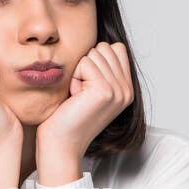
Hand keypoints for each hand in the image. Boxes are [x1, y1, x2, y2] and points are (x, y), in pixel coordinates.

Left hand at [36, 42, 132, 159]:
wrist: (61, 145)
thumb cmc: (67, 118)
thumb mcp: (90, 89)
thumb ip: (102, 68)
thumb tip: (100, 44)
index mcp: (127, 89)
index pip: (116, 48)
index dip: (95, 60)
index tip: (87, 86)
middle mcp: (127, 90)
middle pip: (104, 48)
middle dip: (85, 65)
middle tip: (80, 93)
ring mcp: (118, 90)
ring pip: (94, 54)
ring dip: (78, 72)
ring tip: (77, 96)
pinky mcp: (104, 90)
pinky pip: (84, 63)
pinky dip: (73, 78)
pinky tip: (74, 98)